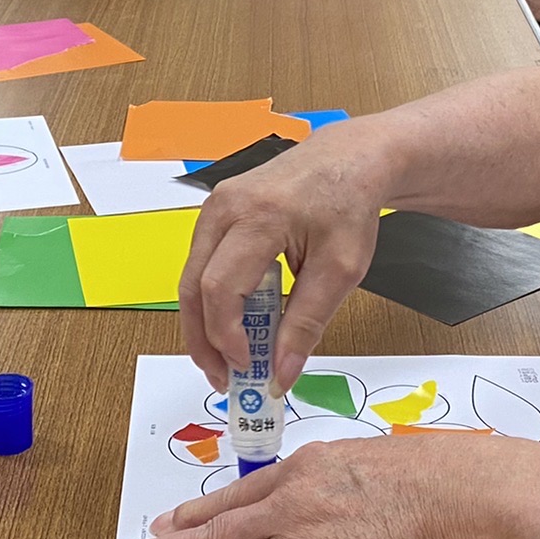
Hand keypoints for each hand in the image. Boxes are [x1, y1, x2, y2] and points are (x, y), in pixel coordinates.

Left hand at [96, 434, 530, 538]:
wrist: (470, 497)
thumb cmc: (444, 481)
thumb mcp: (378, 462)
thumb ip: (344, 481)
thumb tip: (341, 497)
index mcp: (307, 469)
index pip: (236, 498)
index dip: (191, 516)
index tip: (161, 526)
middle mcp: (291, 502)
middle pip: (210, 532)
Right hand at [180, 123, 386, 390]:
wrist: (348, 159)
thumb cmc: (347, 207)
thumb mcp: (341, 270)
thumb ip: (308, 323)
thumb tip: (281, 374)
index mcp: (258, 216)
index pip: (221, 287)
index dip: (226, 335)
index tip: (248, 367)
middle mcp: (225, 206)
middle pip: (193, 285)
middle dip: (203, 340)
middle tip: (223, 379)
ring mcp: (215, 205)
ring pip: (191, 277)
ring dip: (203, 324)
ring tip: (226, 361)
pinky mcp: (216, 212)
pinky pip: (201, 263)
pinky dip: (211, 300)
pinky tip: (231, 326)